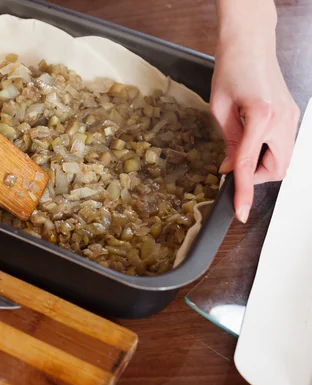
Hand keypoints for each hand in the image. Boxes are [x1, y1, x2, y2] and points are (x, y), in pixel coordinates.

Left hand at [211, 0, 298, 223]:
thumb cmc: (231, 69)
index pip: (250, 166)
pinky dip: (268, 151)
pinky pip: (284, 145)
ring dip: (263, 163)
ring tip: (242, 147)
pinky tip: (252, 138)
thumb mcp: (220, 109)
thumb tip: (230, 169)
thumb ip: (228, 142)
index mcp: (261, 117)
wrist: (251, 43)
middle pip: (277, 169)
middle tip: (236, 166)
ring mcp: (292, 117)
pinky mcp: (292, 115)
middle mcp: (283, 119)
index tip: (240, 212)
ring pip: (284, 159)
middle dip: (256, 176)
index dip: (243, 192)